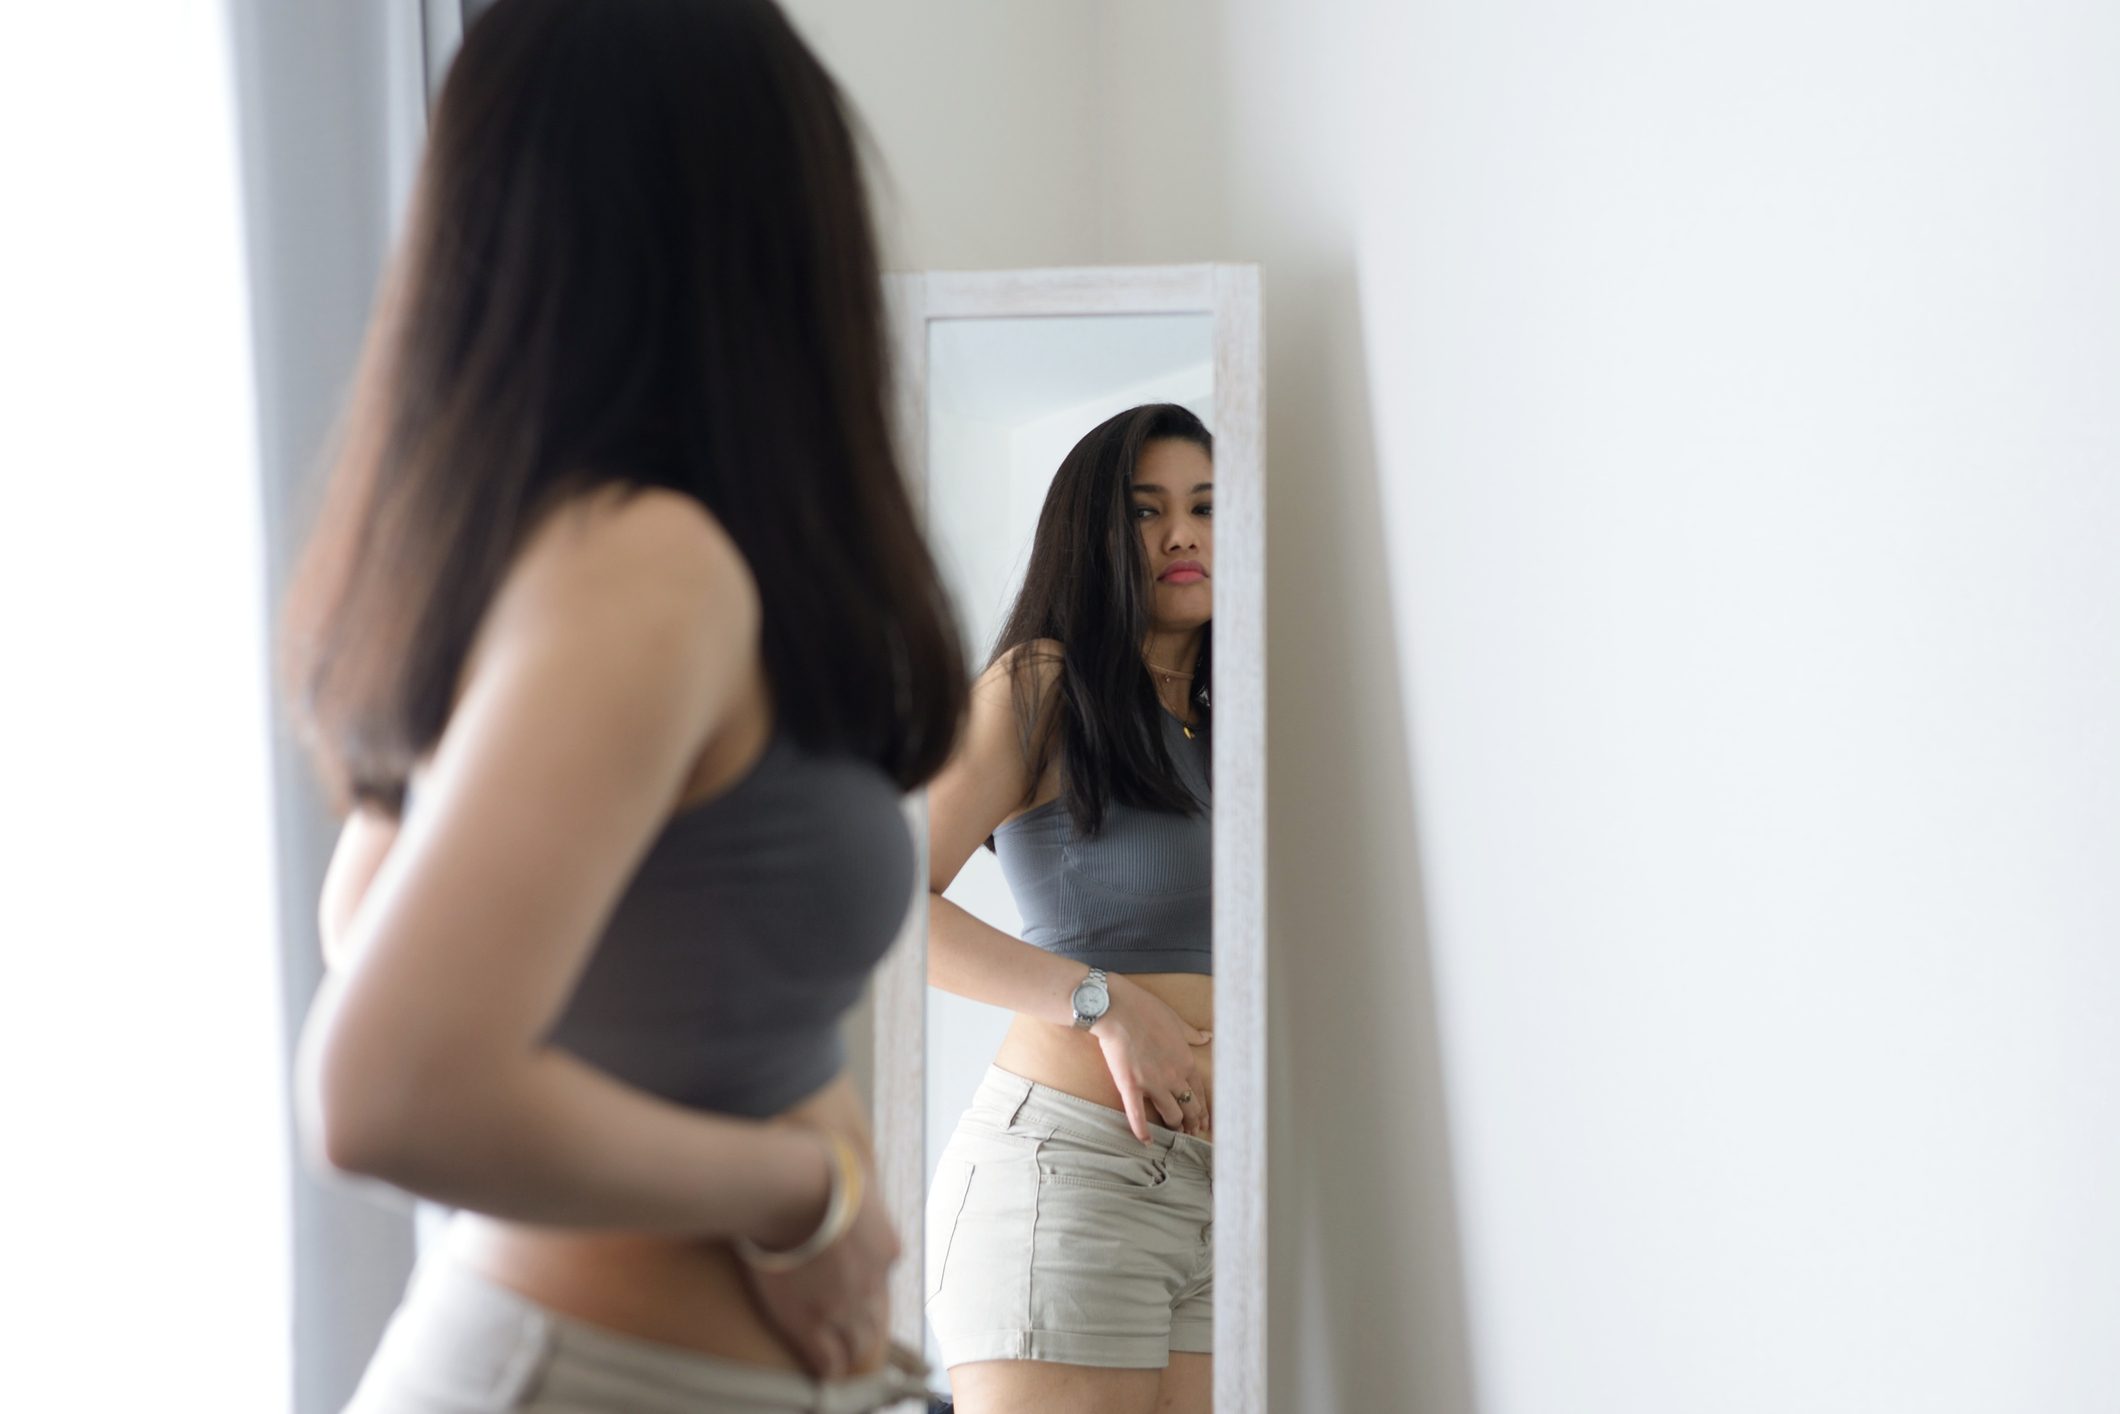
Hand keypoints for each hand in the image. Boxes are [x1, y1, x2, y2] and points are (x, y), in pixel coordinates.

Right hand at [740, 1132, 899, 1378]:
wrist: (795, 1187)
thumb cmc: (818, 1168)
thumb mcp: (852, 1173)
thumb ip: (854, 1186)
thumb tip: (843, 1165)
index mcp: (886, 1249)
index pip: (881, 1279)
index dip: (866, 1289)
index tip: (855, 1294)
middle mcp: (872, 1283)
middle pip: (874, 1318)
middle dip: (865, 1330)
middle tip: (855, 1341)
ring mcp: (842, 1307)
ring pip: (855, 1342)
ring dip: (849, 1353)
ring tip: (843, 1363)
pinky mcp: (810, 1322)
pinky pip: (827, 1359)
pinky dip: (828, 1368)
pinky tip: (825, 1373)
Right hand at [1090, 975, 1212, 1141]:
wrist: (1117, 1009)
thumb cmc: (1146, 1009)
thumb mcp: (1176, 1020)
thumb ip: (1191, 1034)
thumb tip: (1206, 1037)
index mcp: (1186, 1061)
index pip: (1200, 1092)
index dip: (1203, 1108)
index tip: (1203, 1119)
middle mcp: (1174, 1076)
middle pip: (1189, 1107)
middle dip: (1193, 1121)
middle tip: (1193, 1132)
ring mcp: (1153, 1084)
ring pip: (1171, 1114)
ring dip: (1175, 1126)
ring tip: (1176, 1135)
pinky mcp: (1131, 1087)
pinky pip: (1138, 1115)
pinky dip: (1142, 1131)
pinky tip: (1146, 1142)